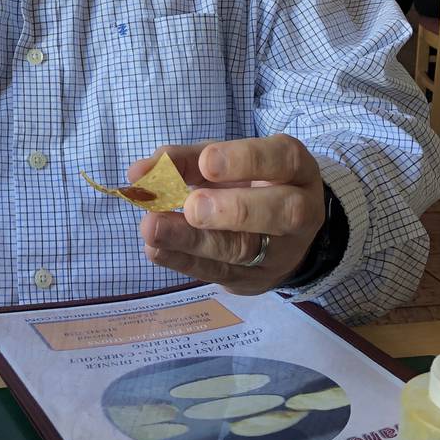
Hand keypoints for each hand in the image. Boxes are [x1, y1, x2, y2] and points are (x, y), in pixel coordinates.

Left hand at [131, 137, 325, 295]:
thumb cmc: (246, 183)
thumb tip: (140, 172)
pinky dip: (182, 261)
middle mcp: (300, 211)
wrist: (278, 234)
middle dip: (232, 210)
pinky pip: (220, 273)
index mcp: (295, 169)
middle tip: (191, 206)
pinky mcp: (255, 280)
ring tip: (153, 228)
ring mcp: (281, 252)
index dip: (245, 160)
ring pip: (244, 249)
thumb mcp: (224, 161)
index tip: (206, 163)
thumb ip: (185, 160)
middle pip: (280, 212)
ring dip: (194, 241)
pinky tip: (155, 249)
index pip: (283, 159)